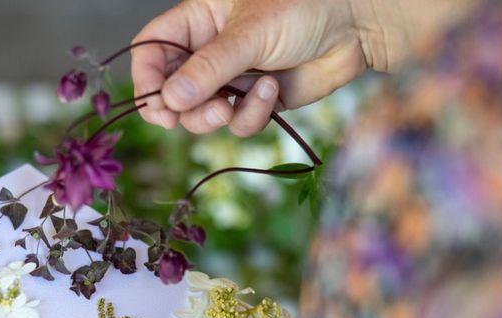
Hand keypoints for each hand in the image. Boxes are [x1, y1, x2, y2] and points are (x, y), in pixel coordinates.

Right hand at [131, 0, 374, 135]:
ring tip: (235, 104)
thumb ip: (208, 69)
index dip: (146, 77)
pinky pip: (239, 123)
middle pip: (172, 91)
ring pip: (203, 115)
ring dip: (215, 117)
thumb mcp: (248, 34)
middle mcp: (210, 51)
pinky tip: (273, 92)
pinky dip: (252, 115)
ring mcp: (233, 78)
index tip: (156, 104)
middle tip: (192, 116)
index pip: (152, 49)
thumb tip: (169, 101)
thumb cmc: (304, 8)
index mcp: (199, 20)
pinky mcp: (258, 102)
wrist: (355, 26)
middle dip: (182, 109)